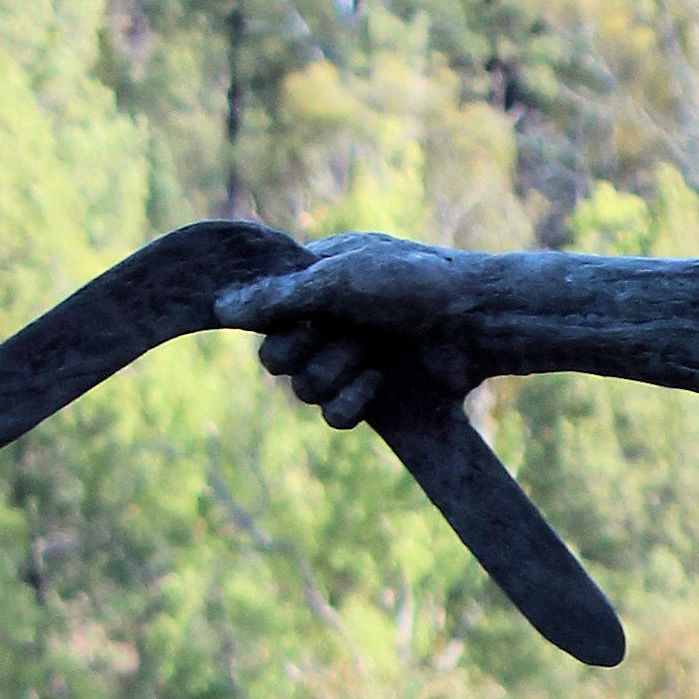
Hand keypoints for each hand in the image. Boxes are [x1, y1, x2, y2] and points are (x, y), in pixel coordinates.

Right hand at [214, 232, 491, 430]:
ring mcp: (349, 361)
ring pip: (303, 390)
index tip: (295, 318)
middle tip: (341, 332)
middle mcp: (326, 323)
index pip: (260, 313)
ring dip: (334, 372)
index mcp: (314, 283)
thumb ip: (280, 297)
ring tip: (370, 354)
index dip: (271, 322)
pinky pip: (333, 418)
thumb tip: (221, 308)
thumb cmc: (413, 284)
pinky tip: (379, 382)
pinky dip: (351, 403)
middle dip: (303, 350)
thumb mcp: (340, 280)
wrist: (477, 321)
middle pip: (274, 359)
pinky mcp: (373, 398)